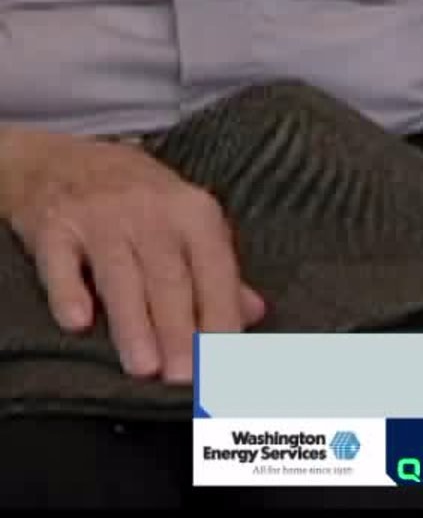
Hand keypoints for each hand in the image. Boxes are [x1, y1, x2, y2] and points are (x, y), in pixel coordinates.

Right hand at [0, 126, 266, 383]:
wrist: (65, 159)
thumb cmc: (140, 200)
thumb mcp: (187, 220)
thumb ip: (219, 270)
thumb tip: (255, 313)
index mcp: (195, 213)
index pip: (216, 270)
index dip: (222, 317)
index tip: (228, 362)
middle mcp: (151, 212)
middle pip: (170, 280)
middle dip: (180, 332)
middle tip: (187, 377)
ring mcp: (100, 218)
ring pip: (121, 277)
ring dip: (134, 324)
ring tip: (145, 368)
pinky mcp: (54, 226)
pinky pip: (61, 264)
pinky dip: (69, 293)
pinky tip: (78, 323)